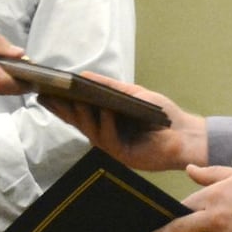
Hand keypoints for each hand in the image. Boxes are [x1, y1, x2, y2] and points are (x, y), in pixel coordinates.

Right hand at [39, 74, 207, 171]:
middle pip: (80, 123)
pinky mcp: (125, 156)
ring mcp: (114, 148)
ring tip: (76, 100)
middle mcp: (106, 136)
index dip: (61, 105)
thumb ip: (109, 87)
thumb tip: (84, 75)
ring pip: (91, 132)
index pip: (78, 114)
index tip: (45, 93)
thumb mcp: (133, 94)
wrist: (186, 134)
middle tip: (51, 96)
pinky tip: (105, 111)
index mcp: (105, 123)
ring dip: (83, 116)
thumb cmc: (161, 115)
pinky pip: (110, 139)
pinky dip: (106, 124)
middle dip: (65, 110)